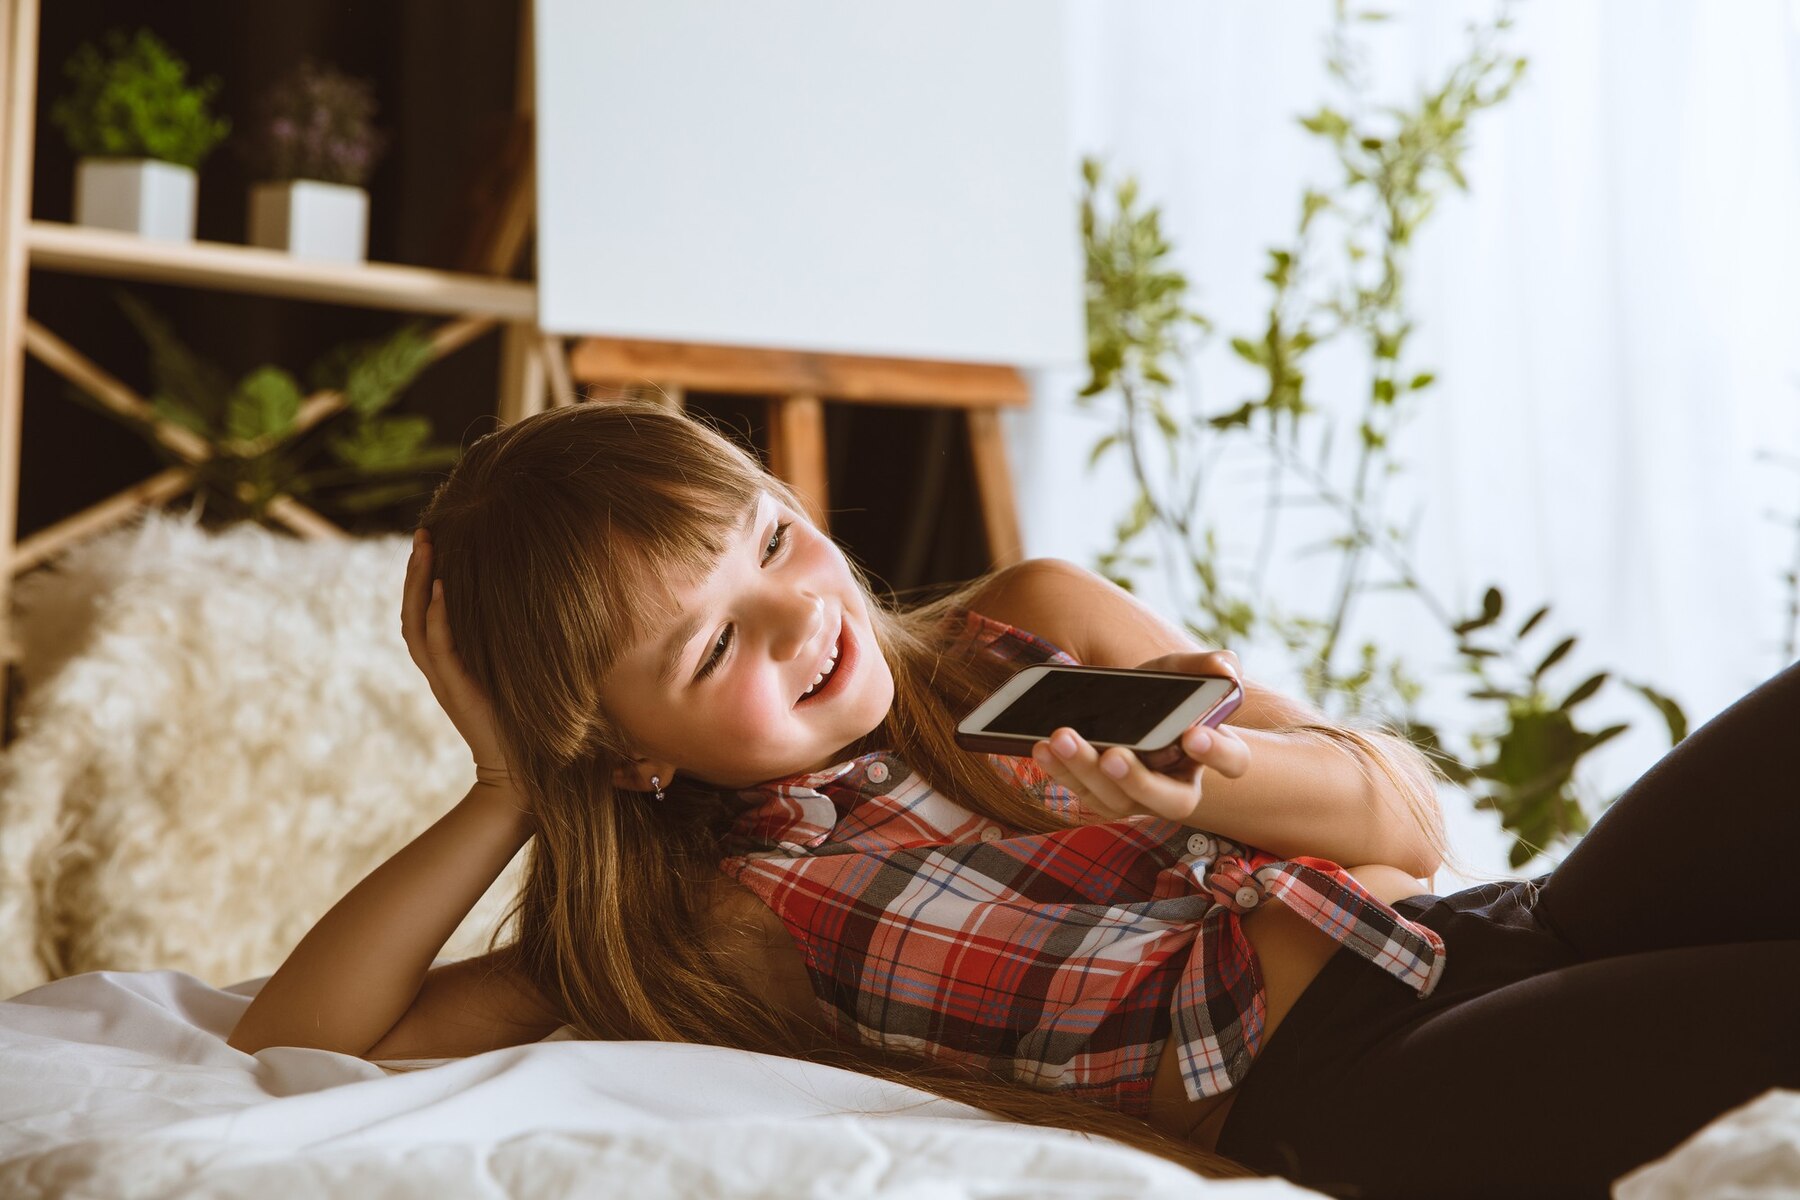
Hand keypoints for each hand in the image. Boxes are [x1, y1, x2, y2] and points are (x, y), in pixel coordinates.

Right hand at [402, 528, 510, 785]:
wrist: (520, 775)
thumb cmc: (526, 727)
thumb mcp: (513, 676)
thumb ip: (510, 648)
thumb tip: (538, 609)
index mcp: (447, 666)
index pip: (422, 614)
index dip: (421, 580)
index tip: (432, 543)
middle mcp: (438, 670)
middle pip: (411, 612)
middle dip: (415, 571)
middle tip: (423, 532)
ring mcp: (444, 680)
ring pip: (416, 623)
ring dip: (419, 582)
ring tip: (427, 547)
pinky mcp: (458, 690)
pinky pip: (439, 647)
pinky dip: (438, 616)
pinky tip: (443, 587)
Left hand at [1030, 649, 1250, 822]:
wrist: (1132, 711)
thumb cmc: (1166, 694)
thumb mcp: (1184, 673)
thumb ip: (1207, 666)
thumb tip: (1224, 667)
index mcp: (1212, 755)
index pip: (1231, 762)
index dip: (1216, 752)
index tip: (1192, 734)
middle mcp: (1177, 787)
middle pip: (1165, 798)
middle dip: (1137, 779)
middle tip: (1112, 756)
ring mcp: (1138, 798)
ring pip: (1115, 799)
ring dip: (1085, 770)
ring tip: (1059, 738)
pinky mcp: (1103, 797)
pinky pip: (1081, 791)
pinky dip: (1059, 770)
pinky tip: (1040, 745)